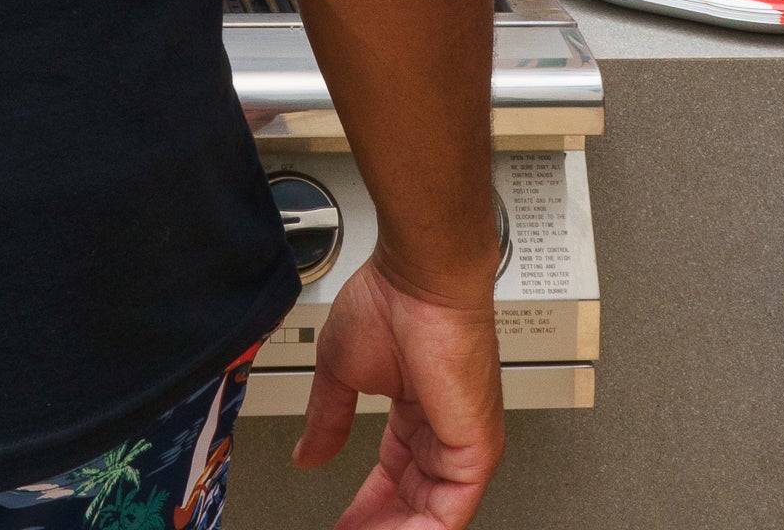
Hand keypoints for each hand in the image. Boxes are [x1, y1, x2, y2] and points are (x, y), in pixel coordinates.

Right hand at [293, 254, 503, 529]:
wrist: (417, 279)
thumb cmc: (390, 302)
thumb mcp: (340, 370)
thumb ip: (326, 419)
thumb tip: (307, 454)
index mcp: (417, 414)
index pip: (393, 478)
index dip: (365, 508)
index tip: (340, 526)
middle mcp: (444, 434)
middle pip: (412, 505)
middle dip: (376, 526)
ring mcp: (464, 446)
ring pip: (432, 517)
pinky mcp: (476, 452)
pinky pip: (449, 513)